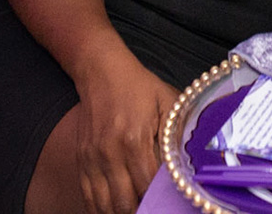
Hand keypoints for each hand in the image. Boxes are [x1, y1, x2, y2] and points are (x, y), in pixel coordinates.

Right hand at [73, 60, 178, 213]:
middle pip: (124, 201)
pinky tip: (113, 211)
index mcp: (134, 139)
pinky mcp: (82, 159)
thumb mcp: (167, 102)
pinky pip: (88, 195)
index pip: (147, 185)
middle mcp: (110, 153)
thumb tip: (188, 161)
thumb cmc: (138, 86)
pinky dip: (99, 209)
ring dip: (120, 213)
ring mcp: (93, 158)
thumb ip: (176, 133)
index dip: (160, 200)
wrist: (101, 71)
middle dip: (141, 212)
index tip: (170, 203)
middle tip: (155, 210)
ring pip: (104, 204)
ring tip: (136, 212)